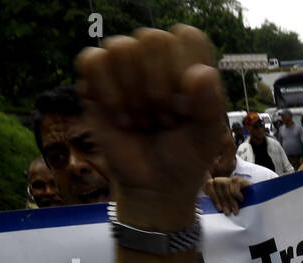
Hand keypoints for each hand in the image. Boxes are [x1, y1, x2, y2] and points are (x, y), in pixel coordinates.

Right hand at [76, 25, 225, 229]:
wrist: (154, 186)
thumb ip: (210, 104)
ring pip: (120, 47)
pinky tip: (119, 117)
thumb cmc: (185, 158)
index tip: (187, 109)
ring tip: (143, 121)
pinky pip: (92, 59)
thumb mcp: (207, 137)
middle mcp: (157, 59)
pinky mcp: (96, 81)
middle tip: (164, 120)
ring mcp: (125, 67)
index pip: (186, 36)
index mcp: (190, 64)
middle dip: (159, 89)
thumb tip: (201, 72)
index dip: (185, 72)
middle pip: (152, 39)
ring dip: (132, 94)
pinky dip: (106, 92)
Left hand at [203, 176, 249, 214]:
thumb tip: (215, 210)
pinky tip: (241, 200)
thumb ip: (220, 202)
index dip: (214, 198)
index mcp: (215, 184)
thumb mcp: (226, 201)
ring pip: (227, 191)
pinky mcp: (238, 180)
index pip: (209, 186)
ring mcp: (230, 179)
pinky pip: (234, 190)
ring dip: (231, 203)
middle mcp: (221, 180)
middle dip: (224, 203)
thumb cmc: (237, 201)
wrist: (253, 194)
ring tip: (235, 211)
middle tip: (228, 213)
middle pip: (219, 190)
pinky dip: (237, 196)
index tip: (219, 209)